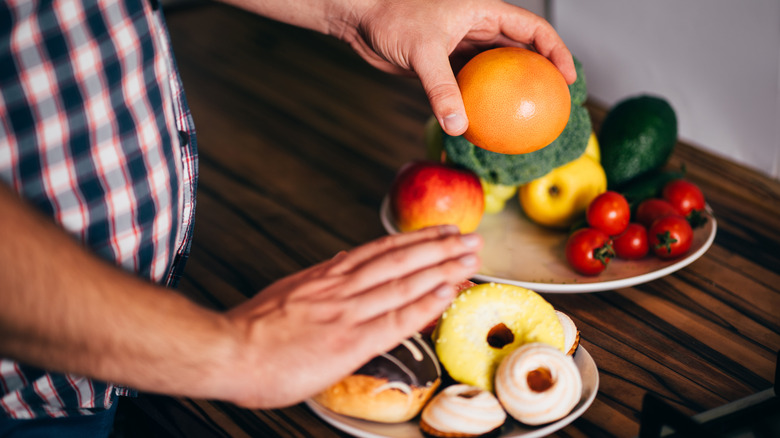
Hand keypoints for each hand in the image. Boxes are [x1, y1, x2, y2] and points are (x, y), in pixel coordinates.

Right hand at [223, 225, 481, 407]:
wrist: (227, 350)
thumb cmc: (253, 331)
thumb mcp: (288, 293)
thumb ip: (319, 281)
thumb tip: (341, 263)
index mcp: (326, 277)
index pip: (380, 252)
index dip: (416, 241)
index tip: (441, 233)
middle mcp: (342, 288)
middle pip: (401, 261)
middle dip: (440, 249)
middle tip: (471, 238)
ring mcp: (348, 312)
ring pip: (404, 283)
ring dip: (443, 269)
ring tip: (471, 259)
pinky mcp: (349, 341)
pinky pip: (396, 320)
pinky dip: (425, 304)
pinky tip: (448, 294)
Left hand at [338, 0, 575, 135]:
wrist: (360, 19)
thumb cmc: (390, 18)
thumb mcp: (422, 51)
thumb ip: (441, 88)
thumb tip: (459, 127)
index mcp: (483, 11)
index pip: (533, 28)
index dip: (556, 51)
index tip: (568, 78)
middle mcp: (477, 27)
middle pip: (521, 51)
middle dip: (540, 74)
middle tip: (554, 105)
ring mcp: (462, 46)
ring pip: (497, 71)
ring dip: (511, 92)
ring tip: (526, 120)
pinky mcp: (445, 64)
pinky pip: (471, 86)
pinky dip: (481, 103)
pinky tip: (487, 126)